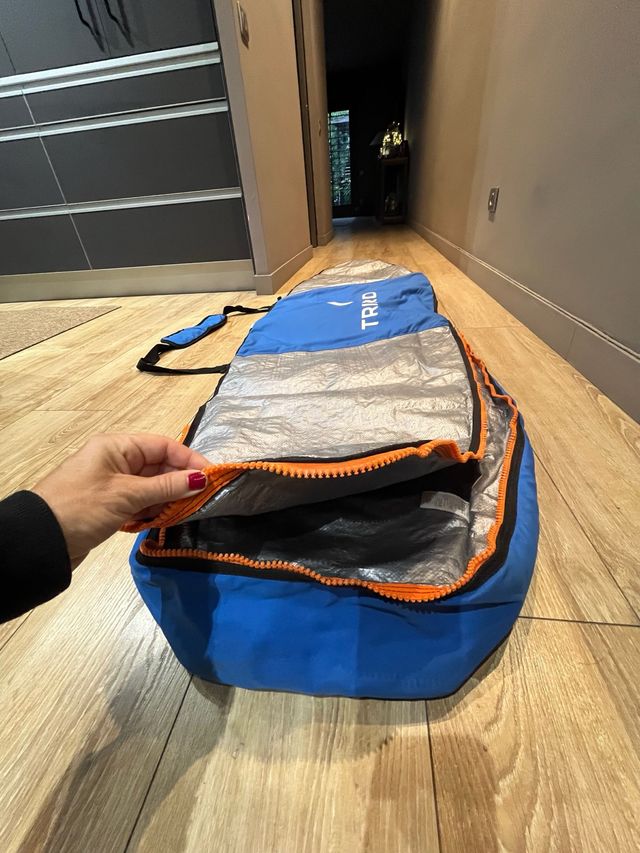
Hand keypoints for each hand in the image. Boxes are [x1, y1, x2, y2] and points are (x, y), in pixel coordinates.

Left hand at [33, 433, 208, 568]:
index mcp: (117, 447)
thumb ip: (166, 487)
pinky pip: (141, 503)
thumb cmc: (82, 507)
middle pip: (159, 466)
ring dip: (168, 499)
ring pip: (152, 487)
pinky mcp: (110, 506)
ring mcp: (113, 484)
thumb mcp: (127, 495)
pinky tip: (163, 521)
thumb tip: (201, 479)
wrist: (41, 541)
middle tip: (202, 499)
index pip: (163, 446)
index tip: (211, 477)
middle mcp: (116, 461)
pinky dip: (153, 511)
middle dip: (180, 482)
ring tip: (185, 512)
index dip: (189, 459)